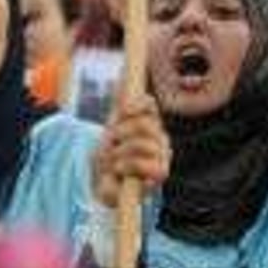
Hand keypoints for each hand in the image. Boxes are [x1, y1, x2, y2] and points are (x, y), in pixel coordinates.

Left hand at [92, 93, 170, 207]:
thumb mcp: (111, 130)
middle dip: (120, 134)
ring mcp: (163, 156)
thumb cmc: (109, 158)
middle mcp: (160, 138)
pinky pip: (146, 164)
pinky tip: (120, 171)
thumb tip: (124, 80)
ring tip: (112, 162)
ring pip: (142, 144)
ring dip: (119, 153)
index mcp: (149, 124)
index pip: (148, 105)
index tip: (122, 111)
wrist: (104, 186)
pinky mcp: (160, 175)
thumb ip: (121, 108)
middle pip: (144, 124)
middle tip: (110, 145)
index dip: (135, 105)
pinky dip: (127, 166)